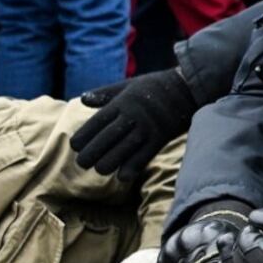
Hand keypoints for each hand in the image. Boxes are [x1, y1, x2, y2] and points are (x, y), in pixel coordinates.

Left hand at [71, 68, 195, 181]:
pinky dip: (132, 167)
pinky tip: (122, 177)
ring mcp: (147, 128)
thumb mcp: (129, 85)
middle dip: (92, 153)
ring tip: (99, 170)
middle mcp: (133, 116)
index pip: (98, 121)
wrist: (187, 88)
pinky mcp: (160, 138)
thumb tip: (82, 100)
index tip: (75, 145)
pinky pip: (144, 156)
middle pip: (107, 138)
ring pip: (123, 150)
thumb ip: (106, 94)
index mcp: (123, 102)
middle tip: (82, 163)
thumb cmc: (156, 86)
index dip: (84, 135)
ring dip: (108, 162)